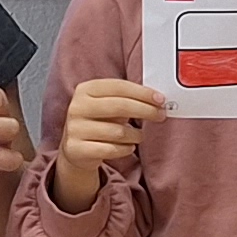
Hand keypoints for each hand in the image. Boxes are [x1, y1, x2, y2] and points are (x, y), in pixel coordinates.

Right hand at [51, 77, 163, 206]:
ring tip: (139, 135)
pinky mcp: (77, 149)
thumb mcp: (108, 105)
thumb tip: (158, 101)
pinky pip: (111, 150)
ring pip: (118, 132)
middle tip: (160, 115)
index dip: (142, 92)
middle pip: (120, 106)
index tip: (160, 99)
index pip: (119, 86)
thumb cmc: (99, 122)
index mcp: (85, 90)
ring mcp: (75, 129)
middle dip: (145, 110)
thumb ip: (128, 99)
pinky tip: (128, 147)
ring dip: (136, 135)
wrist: (76, 150)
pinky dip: (126, 149)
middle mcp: (77, 107)